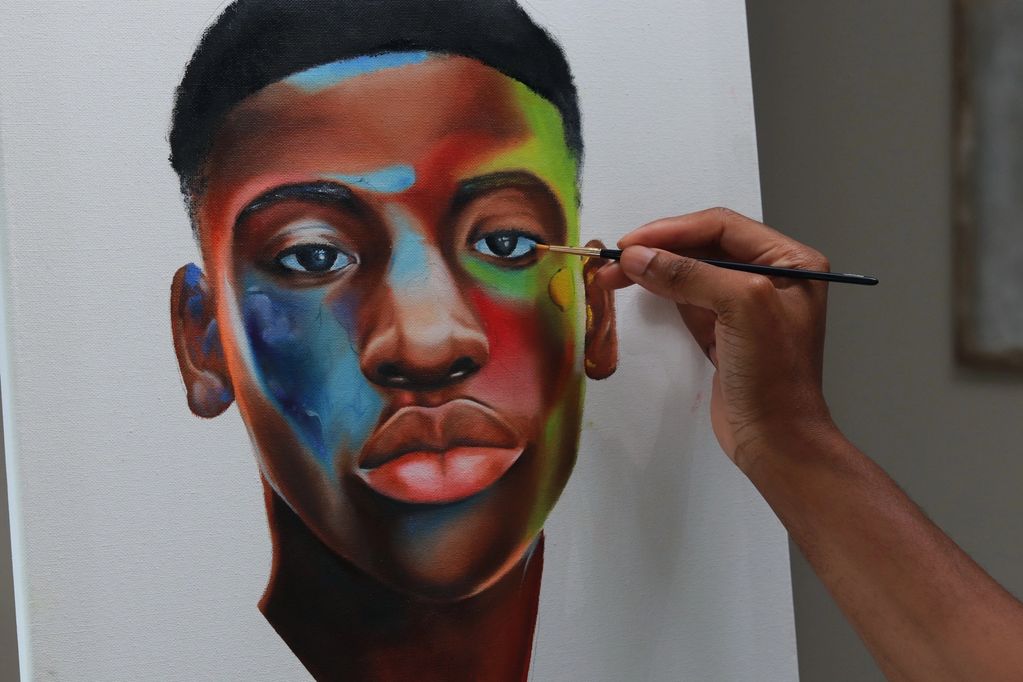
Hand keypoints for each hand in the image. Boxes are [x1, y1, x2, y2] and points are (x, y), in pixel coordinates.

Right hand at [595, 208, 833, 471]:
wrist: (776, 440)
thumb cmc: (773, 373)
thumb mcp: (740, 308)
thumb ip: (689, 275)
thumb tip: (635, 256)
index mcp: (790, 260)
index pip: (723, 226)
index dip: (674, 230)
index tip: (631, 242)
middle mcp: (771, 275)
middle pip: (703, 246)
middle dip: (659, 249)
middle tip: (613, 259)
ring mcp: (745, 305)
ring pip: (690, 272)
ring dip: (653, 269)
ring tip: (612, 274)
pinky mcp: (723, 331)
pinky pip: (686, 299)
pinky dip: (660, 291)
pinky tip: (636, 288)